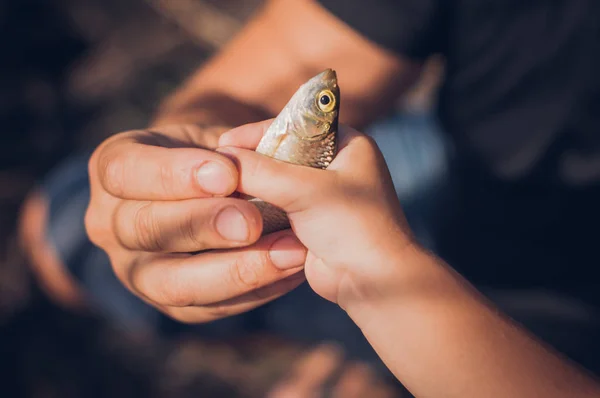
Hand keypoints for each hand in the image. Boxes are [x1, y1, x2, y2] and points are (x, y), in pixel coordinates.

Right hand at [85, 124, 307, 322]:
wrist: (205, 195)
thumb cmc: (208, 158)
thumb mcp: (211, 137)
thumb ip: (232, 146)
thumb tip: (259, 161)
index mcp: (114, 169)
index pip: (126, 172)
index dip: (175, 175)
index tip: (228, 174)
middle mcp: (111, 223)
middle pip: (145, 230)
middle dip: (203, 226)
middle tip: (252, 222)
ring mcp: (136, 270)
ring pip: (172, 283)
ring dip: (234, 270)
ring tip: (288, 253)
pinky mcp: (170, 305)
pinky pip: (208, 307)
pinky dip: (254, 291)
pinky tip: (290, 272)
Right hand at [218, 121, 413, 306]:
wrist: (374, 282)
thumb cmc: (355, 227)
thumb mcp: (305, 189)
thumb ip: (260, 171)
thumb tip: (218, 160)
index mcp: (346, 142)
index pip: (293, 124)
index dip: (256, 133)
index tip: (223, 143)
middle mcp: (335, 164)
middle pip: (281, 153)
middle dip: (251, 161)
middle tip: (217, 169)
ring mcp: (322, 194)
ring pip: (275, 182)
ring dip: (252, 187)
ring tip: (221, 190)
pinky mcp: (310, 220)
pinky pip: (275, 206)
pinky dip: (257, 209)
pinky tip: (234, 210)